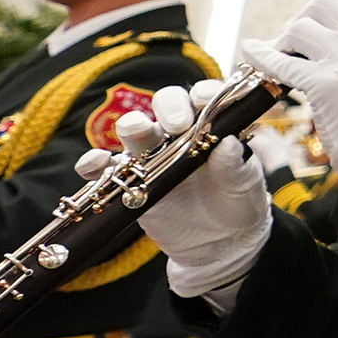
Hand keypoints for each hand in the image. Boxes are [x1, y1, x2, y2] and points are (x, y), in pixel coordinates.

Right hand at [78, 85, 271, 302]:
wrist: (219, 242)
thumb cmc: (236, 203)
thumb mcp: (242, 185)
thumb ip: (235, 165)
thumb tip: (228, 144)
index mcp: (210, 126)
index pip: (204, 98)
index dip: (202, 94)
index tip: (205, 101)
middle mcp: (178, 134)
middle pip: (166, 105)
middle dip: (168, 107)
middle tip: (177, 125)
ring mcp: (150, 156)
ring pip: (134, 130)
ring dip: (132, 125)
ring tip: (136, 132)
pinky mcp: (128, 181)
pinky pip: (105, 168)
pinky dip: (95, 162)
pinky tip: (94, 165)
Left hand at [247, 0, 337, 172]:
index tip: (321, 13)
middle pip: (324, 2)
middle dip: (305, 15)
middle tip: (297, 35)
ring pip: (300, 27)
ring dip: (286, 39)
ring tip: (284, 54)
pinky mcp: (322, 83)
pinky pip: (281, 61)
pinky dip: (261, 54)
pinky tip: (251, 50)